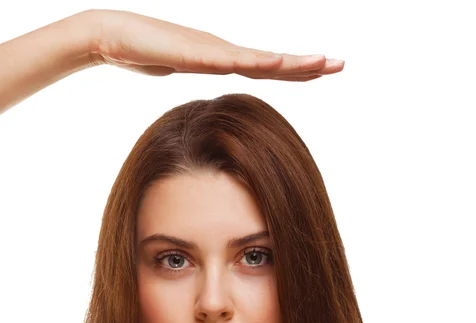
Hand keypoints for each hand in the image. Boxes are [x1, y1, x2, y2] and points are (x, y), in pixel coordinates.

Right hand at [86, 8, 343, 80]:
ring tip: (322, 63)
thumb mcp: (180, 68)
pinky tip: (274, 65)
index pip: (268, 66)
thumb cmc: (144, 52)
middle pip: (273, 60)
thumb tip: (208, 84)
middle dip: (308, 63)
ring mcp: (211, 50)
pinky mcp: (194, 53)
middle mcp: (224, 51)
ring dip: (292, 62)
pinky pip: (228, 60)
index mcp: (224, 58)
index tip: (325, 70)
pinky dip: (253, 63)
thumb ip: (197, 72)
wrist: (112, 36)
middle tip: (341, 64)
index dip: (297, 68)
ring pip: (259, 59)